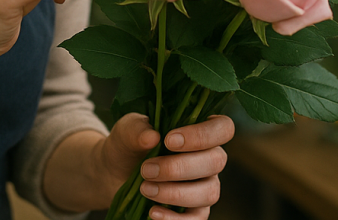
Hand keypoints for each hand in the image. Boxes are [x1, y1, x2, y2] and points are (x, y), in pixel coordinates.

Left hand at [101, 113, 234, 219]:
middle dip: (180, 167)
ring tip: (146, 189)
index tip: (169, 141)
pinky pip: (197, 219)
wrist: (115, 173)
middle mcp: (209, 157)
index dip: (202, 135)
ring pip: (209, 192)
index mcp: (200, 130)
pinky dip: (175, 219)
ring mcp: (205, 186)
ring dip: (176, 193)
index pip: (223, 128)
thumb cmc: (129, 145)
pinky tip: (153, 212)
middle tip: (147, 169)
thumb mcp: (127, 131)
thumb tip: (152, 137)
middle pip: (216, 161)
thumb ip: (137, 129)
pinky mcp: (195, 211)